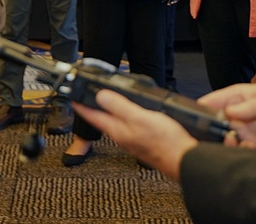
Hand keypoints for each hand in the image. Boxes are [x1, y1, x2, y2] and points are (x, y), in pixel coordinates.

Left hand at [73, 90, 197, 180]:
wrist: (184, 160)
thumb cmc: (165, 143)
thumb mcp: (140, 118)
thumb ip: (120, 106)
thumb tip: (101, 96)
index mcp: (118, 130)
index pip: (93, 116)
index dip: (80, 105)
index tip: (71, 96)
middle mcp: (123, 135)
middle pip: (103, 118)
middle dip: (93, 107)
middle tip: (84, 96)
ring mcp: (133, 138)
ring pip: (116, 121)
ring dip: (109, 110)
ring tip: (103, 100)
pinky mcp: (144, 139)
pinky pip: (129, 124)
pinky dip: (125, 114)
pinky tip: (131, 112)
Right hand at [198, 83, 255, 148]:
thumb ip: (250, 106)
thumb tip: (229, 111)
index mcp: (240, 98)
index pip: (217, 100)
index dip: (204, 105)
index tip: (193, 112)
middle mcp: (240, 114)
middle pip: (218, 121)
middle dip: (212, 127)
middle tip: (210, 131)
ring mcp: (247, 130)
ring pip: (227, 137)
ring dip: (225, 140)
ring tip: (230, 140)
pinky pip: (240, 150)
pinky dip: (238, 151)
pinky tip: (244, 148)